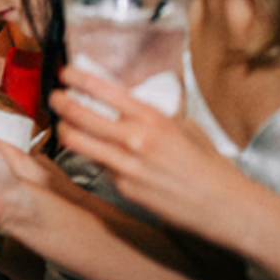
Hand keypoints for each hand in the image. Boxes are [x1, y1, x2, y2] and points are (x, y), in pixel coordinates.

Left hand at [49, 62, 229, 228]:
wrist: (225, 207)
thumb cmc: (209, 167)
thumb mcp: (185, 129)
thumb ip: (154, 116)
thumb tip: (129, 104)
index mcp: (152, 119)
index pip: (103, 90)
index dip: (77, 78)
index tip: (65, 72)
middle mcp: (135, 139)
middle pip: (77, 114)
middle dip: (59, 102)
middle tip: (54, 97)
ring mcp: (126, 166)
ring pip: (76, 141)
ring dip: (64, 129)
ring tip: (63, 123)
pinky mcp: (123, 188)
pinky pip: (99, 166)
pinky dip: (94, 157)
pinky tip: (97, 154)